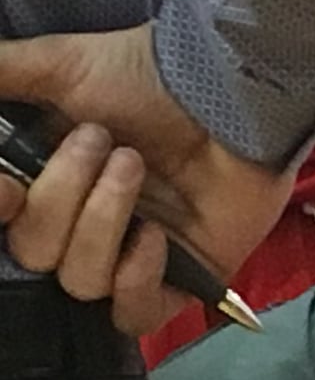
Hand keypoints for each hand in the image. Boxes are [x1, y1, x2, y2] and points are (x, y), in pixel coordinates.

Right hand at [0, 24, 291, 333]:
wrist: (227, 94)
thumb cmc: (149, 78)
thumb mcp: (59, 66)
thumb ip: (3, 76)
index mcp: (48, 182)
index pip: (7, 221)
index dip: (2, 209)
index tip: (8, 186)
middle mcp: (84, 224)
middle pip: (34, 253)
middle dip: (61, 197)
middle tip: (102, 143)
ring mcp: (133, 256)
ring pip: (81, 280)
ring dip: (102, 219)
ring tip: (134, 165)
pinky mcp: (184, 280)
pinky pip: (136, 314)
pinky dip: (136, 277)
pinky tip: (155, 234)